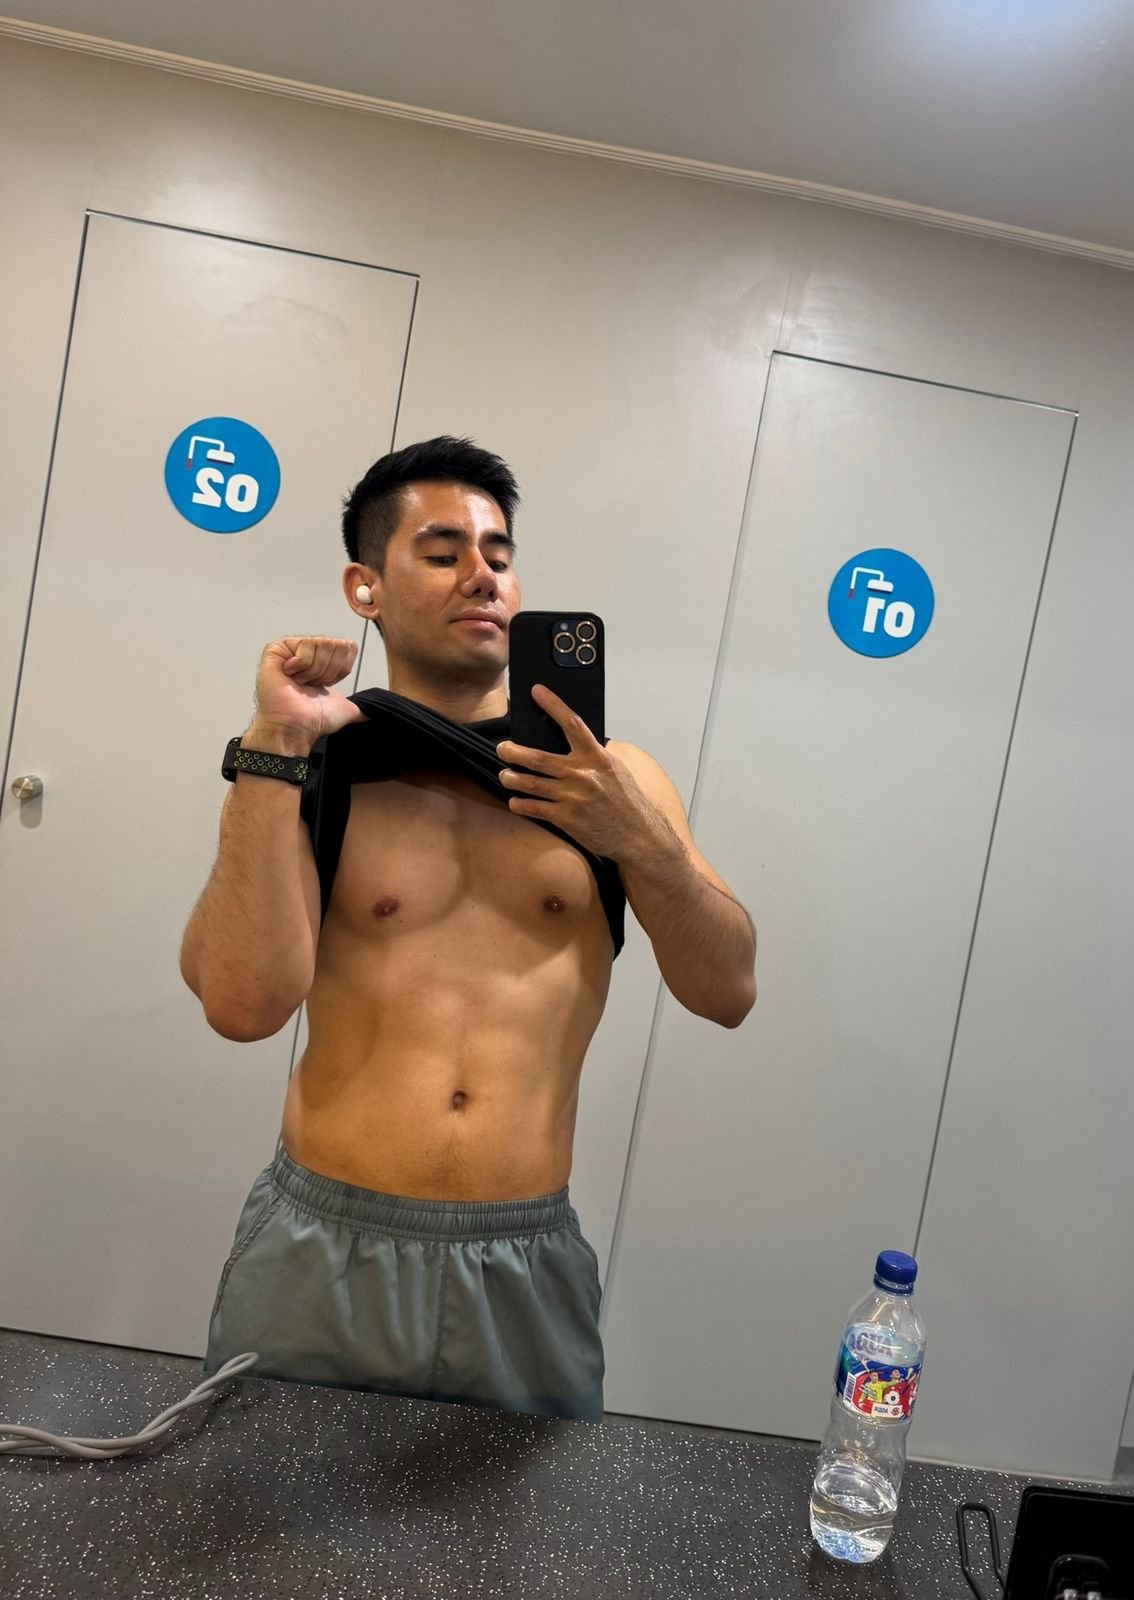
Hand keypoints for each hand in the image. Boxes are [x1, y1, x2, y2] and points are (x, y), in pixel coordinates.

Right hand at [252, 636, 368, 744]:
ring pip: (322, 643)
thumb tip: (370, 714)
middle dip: (328, 670)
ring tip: (300, 682)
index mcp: (322, 661)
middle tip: (311, 684)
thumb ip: (360, 708)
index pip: (348, 646)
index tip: (325, 685)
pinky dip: (302, 665)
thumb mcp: (345, 708)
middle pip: (335, 643)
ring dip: (314, 670)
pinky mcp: (276, 648)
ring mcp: (291, 649)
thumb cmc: (312, 719)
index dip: (341, 669)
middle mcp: (307, 652)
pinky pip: (305, 645)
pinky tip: (290, 676)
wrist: (296, 726)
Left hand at [495, 683, 654, 860]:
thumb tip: (570, 743)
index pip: (571, 723)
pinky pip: (534, 808)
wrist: (637, 835)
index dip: (552, 705)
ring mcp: (572, 797)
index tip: (537, 692)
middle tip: (503, 748)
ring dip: (511, 778)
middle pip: (538, 758)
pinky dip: (520, 804)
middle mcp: (582, 774)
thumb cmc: (627, 802)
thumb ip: (592, 756)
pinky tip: (514, 801)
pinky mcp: (566, 818)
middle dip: (513, 752)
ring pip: (530, 783)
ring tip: (504, 775)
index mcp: (597, 758)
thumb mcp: (615, 770)